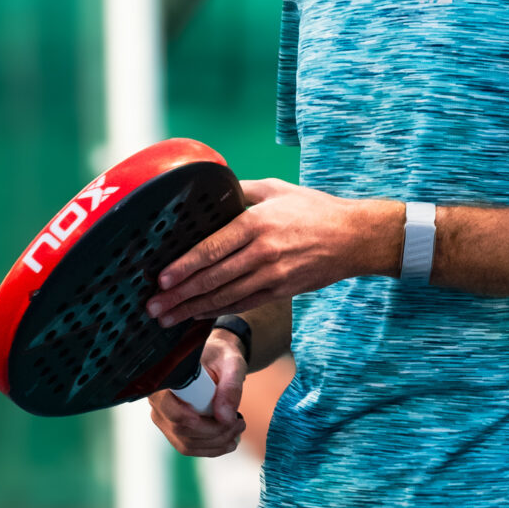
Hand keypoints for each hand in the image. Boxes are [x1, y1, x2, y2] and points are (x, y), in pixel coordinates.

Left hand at [146, 178, 401, 327]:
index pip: (212, 248)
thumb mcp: (277, 189)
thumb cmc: (315, 210)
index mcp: (257, 223)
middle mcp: (262, 252)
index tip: (162, 278)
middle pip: (213, 278)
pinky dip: (219, 310)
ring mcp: (273, 275)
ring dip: (193, 309)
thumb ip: (242, 191)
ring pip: (226, 296)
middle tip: (153, 306)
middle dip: (179, 295)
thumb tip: (212, 189)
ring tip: (168, 318)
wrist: (355, 238)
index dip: (185, 266)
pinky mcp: (281, 290)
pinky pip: (244, 304)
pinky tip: (198, 315)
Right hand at [148, 326, 248, 456]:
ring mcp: (163, 418)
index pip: (173, 411)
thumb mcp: (231, 364)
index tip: (229, 420)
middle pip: (181, 430)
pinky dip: (212, 449)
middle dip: (215, 433)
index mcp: (165, 381)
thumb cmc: (220, 357)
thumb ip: (230, 387)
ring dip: (216, 443)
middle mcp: (158, 402)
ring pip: (186, 444)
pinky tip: (229, 440)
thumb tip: (226, 419)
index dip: (199, 422)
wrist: (216, 360)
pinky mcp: (173, 429)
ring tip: (238, 429)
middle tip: (240, 423)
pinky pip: (189, 448)